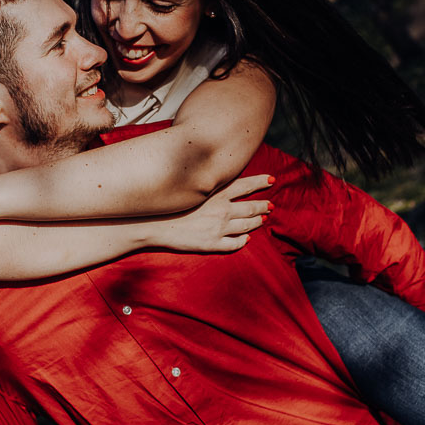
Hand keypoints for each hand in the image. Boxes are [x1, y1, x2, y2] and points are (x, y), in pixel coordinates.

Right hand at [155, 174, 272, 251]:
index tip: (272, 180)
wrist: (153, 224)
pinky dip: (242, 241)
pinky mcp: (212, 244)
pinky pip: (234, 244)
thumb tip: (219, 180)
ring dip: (257, 223)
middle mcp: (221, 210)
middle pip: (251, 207)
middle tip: (271, 205)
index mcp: (216, 194)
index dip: (261, 182)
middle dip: (264, 205)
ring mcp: (218, 229)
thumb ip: (207, 184)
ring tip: (263, 221)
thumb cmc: (168, 203)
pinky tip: (246, 240)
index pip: (246, 185)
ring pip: (246, 226)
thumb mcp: (191, 188)